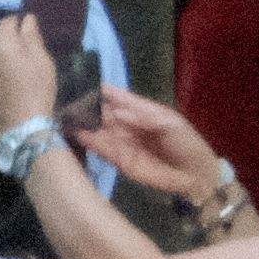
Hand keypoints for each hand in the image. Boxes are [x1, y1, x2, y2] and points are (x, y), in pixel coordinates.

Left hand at [0, 13, 61, 134]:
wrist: (25, 126)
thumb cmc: (39, 91)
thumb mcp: (43, 62)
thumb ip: (32, 38)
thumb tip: (26, 18)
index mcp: (5, 48)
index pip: (5, 25)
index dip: (15, 22)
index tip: (23, 25)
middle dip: (2, 33)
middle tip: (15, 38)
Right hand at [81, 87, 231, 205]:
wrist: (194, 174)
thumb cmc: (187, 144)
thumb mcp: (169, 124)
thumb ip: (142, 117)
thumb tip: (115, 113)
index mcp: (143, 111)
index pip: (119, 98)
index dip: (103, 91)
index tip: (84, 84)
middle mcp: (129, 125)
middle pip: (104, 113)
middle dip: (88, 108)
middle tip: (67, 102)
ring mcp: (122, 142)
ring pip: (99, 130)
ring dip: (83, 124)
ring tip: (65, 116)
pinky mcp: (119, 160)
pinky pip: (101, 149)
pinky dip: (89, 142)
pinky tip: (75, 133)